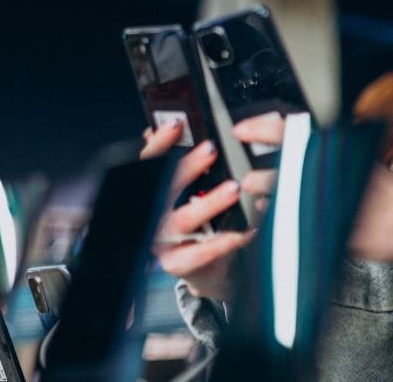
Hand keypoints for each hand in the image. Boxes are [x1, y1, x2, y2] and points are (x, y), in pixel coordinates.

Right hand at [152, 139, 253, 299]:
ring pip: (184, 219)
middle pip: (166, 188)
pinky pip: (201, 252)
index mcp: (152, 194)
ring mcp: (162, 241)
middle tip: (211, 150)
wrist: (200, 267)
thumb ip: (175, 162)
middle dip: (188, 167)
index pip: (149, 164)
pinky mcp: (177, 263)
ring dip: (209, 203)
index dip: (160, 144)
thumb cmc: (194, 224)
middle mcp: (152, 216)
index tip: (176, 125)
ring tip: (232, 189)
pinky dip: (224, 241)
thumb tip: (165, 127)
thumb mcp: (184, 192)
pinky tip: (244, 230)